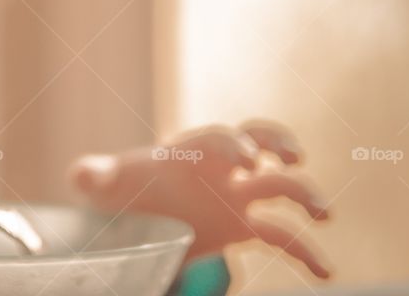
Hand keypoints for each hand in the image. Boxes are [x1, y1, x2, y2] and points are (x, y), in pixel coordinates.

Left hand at [69, 121, 330, 278]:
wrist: (132, 212)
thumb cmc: (121, 189)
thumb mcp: (103, 183)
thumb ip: (93, 174)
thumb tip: (82, 174)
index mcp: (190, 152)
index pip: (219, 137)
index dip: (236, 143)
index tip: (250, 159)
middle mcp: (220, 170)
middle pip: (261, 144)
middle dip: (280, 146)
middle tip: (294, 160)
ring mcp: (236, 199)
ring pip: (282, 188)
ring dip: (306, 195)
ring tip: (324, 213)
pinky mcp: (243, 229)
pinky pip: (283, 237)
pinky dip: (307, 253)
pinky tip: (326, 272)